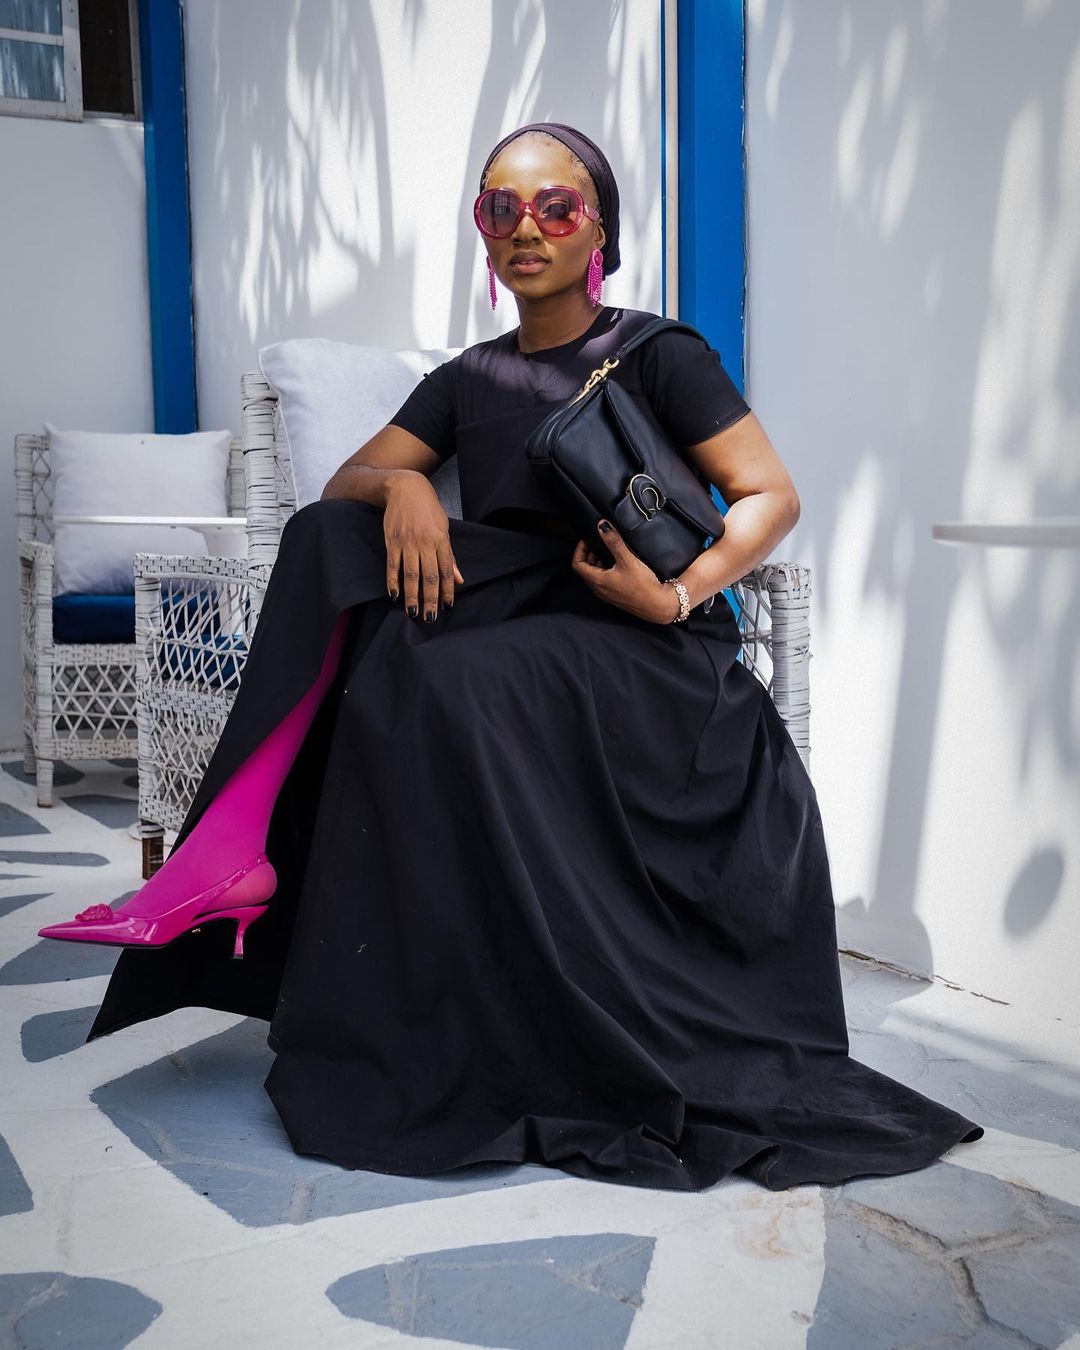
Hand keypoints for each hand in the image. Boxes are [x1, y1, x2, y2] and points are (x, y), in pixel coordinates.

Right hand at [383, 473, 464, 620]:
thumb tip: (459, 579)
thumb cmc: (428, 509)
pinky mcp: (392, 541)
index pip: (445, 571)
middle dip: (430, 599)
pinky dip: (392, 581)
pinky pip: (392, 565)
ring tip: (413, 612)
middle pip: (429, 576)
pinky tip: (394, 595)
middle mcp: (425, 543)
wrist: (405, 487)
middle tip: (430, 618)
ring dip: (412, 595)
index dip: (447, 590)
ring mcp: (407, 542)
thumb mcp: (444, 528)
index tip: (447, 607)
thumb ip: (450, 556)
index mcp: (440, 540)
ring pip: (410, 574)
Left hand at [571, 520, 682, 623]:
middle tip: (597, 543)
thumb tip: (602, 526)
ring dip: (597, 562)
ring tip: (607, 551)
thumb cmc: (643, 586)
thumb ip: (613, 542)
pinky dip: (605, 570)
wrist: (658, 606)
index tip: (588, 540)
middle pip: (585, 570)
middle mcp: (599, 589)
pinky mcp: (616, 596)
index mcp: (597, 581)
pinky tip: (618, 564)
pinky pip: (604, 581)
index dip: (580, 549)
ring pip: (594, 576)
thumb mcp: (627, 560)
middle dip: (588, 554)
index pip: (577, 564)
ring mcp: (607, 594)